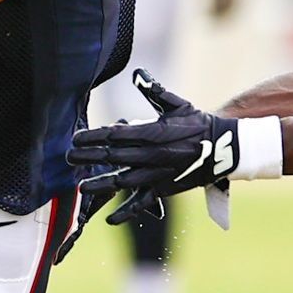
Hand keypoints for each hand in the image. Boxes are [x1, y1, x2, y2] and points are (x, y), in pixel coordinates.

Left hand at [68, 71, 241, 224]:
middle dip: (88, 158)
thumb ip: (155, 90)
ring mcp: (156, 174)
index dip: (93, 137)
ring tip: (80, 186)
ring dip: (100, 184)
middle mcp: (151, 155)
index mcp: (152, 132)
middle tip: (69, 158)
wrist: (223, 148)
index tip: (76, 138)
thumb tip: (138, 73)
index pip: (115, 135)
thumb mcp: (177, 104)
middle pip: (113, 157)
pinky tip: (109, 220)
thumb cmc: (197, 124)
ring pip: (122, 181)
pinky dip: (126, 213)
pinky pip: (142, 204)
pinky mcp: (163, 190)